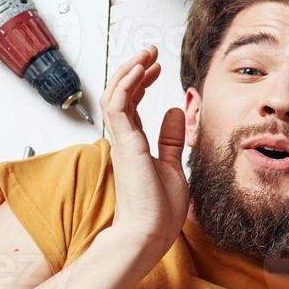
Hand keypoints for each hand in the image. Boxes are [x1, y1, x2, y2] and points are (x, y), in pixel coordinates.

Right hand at [99, 45, 188, 254]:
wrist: (148, 235)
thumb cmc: (158, 211)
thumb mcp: (172, 166)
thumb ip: (170, 139)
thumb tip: (175, 111)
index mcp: (132, 145)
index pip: (130, 104)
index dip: (140, 82)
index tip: (156, 67)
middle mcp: (123, 140)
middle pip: (119, 94)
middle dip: (133, 69)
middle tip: (150, 52)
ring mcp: (121, 141)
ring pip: (114, 94)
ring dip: (129, 71)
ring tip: (146, 54)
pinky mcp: (124, 144)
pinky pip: (118, 105)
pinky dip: (127, 85)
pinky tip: (141, 71)